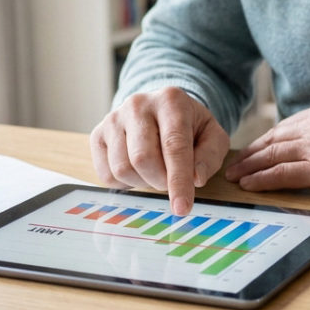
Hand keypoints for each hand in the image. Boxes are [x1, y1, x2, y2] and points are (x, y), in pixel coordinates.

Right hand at [89, 87, 229, 215]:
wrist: (160, 110)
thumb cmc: (189, 126)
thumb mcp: (212, 136)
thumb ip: (209, 156)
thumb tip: (195, 179)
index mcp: (171, 101)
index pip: (174, 145)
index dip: (179, 180)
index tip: (182, 208)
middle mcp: (138, 105)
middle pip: (143, 158)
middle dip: (160, 181)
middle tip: (170, 181)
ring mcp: (113, 119)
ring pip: (122, 168)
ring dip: (143, 183)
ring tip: (155, 172)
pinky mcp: (97, 134)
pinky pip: (106, 174)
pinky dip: (125, 183)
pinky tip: (138, 171)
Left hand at [223, 100, 309, 199]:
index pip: (286, 127)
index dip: (265, 141)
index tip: (253, 150)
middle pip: (274, 140)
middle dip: (251, 153)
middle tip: (235, 164)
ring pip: (272, 155)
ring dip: (250, 167)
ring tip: (236, 176)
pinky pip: (282, 174)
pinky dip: (262, 179)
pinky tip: (250, 184)